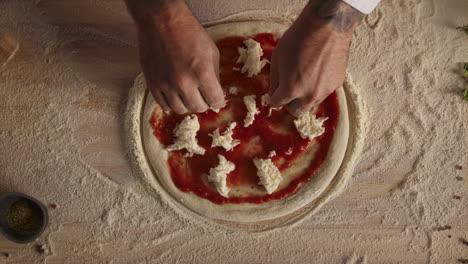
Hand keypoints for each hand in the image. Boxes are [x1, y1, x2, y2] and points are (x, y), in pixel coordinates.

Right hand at [135, 1, 224, 113]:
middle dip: (204, 104)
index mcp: (202, 73)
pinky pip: (163, 105)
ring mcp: (166, 84)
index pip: (215, 100)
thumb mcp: (211, 51)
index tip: (217, 99)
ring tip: (189, 96)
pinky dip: (171, 104)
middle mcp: (184, 82)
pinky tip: (175, 97)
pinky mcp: (152, 83)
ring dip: (187, 105)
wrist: (161, 20)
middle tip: (203, 97)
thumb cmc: (188, 32)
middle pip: (198, 108)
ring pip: (180, 109)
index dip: (218, 100)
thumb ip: (214, 74)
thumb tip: (215, 91)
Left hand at [269, 0, 362, 115]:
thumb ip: (274, 81)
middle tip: (289, 90)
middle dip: (290, 103)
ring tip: (305, 74)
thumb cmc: (299, 39)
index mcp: (291, 89)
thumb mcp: (277, 59)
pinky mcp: (337, 83)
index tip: (276, 91)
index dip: (274, 96)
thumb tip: (274, 93)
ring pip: (311, 102)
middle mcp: (309, 95)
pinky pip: (324, 91)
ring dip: (305, 95)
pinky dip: (318, 86)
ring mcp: (325, 90)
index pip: (277, 104)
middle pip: (297, 111)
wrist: (326, 26)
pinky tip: (317, 69)